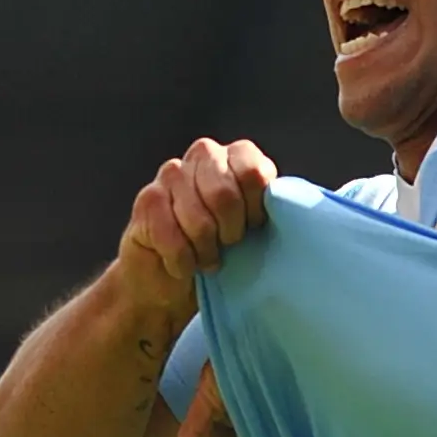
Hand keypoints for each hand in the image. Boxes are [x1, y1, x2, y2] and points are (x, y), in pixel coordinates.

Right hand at [118, 138, 273, 315]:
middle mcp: (205, 154)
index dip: (256, 211)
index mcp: (238, 155)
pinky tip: (182, 264)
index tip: (254, 229)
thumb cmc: (223, 253)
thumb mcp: (256, 229)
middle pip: (225, 196)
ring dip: (206, 252)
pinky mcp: (147, 199)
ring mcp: (172, 173)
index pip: (254, 173)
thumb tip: (289, 208)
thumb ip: (270, 209)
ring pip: (198, 222)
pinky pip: (172, 239)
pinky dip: (183, 263)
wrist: (172, 282)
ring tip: (206, 257)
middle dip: (230, 234)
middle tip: (228, 246)